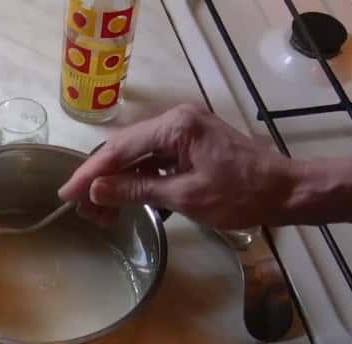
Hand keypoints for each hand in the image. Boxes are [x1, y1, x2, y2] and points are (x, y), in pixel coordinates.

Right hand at [59, 104, 301, 229]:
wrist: (285, 192)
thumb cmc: (240, 195)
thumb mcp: (184, 196)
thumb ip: (135, 190)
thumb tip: (95, 191)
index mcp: (174, 127)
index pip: (119, 150)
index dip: (89, 174)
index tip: (66, 194)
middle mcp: (175, 121)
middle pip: (124, 150)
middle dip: (100, 181)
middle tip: (81, 210)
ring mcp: (182, 131)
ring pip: (136, 157)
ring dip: (116, 184)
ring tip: (99, 215)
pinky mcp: (189, 144)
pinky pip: (153, 161)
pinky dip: (136, 182)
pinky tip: (123, 202)